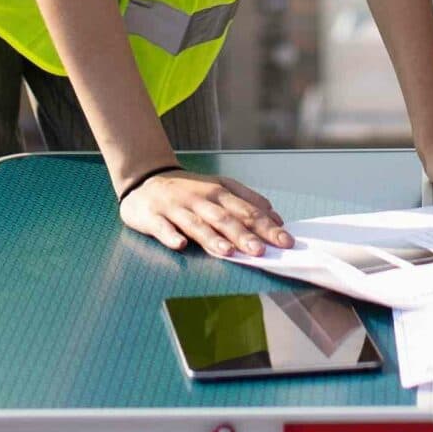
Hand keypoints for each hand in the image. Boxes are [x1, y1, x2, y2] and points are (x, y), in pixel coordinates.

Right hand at [118, 170, 293, 257]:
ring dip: (213, 239)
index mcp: (220, 192)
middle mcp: (201, 199)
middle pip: (226, 219)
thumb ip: (247, 201)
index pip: (248, 210)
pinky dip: (171, 236)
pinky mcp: (153, 217)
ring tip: (229, 252)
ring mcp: (176, 208)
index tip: (286, 241)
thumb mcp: (220, 188)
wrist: (146, 179)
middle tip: (263, 252)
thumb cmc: (190, 190)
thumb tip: (275, 217)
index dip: (267, 226)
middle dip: (245, 235)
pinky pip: (162, 229)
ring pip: (197, 225)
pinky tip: (180, 245)